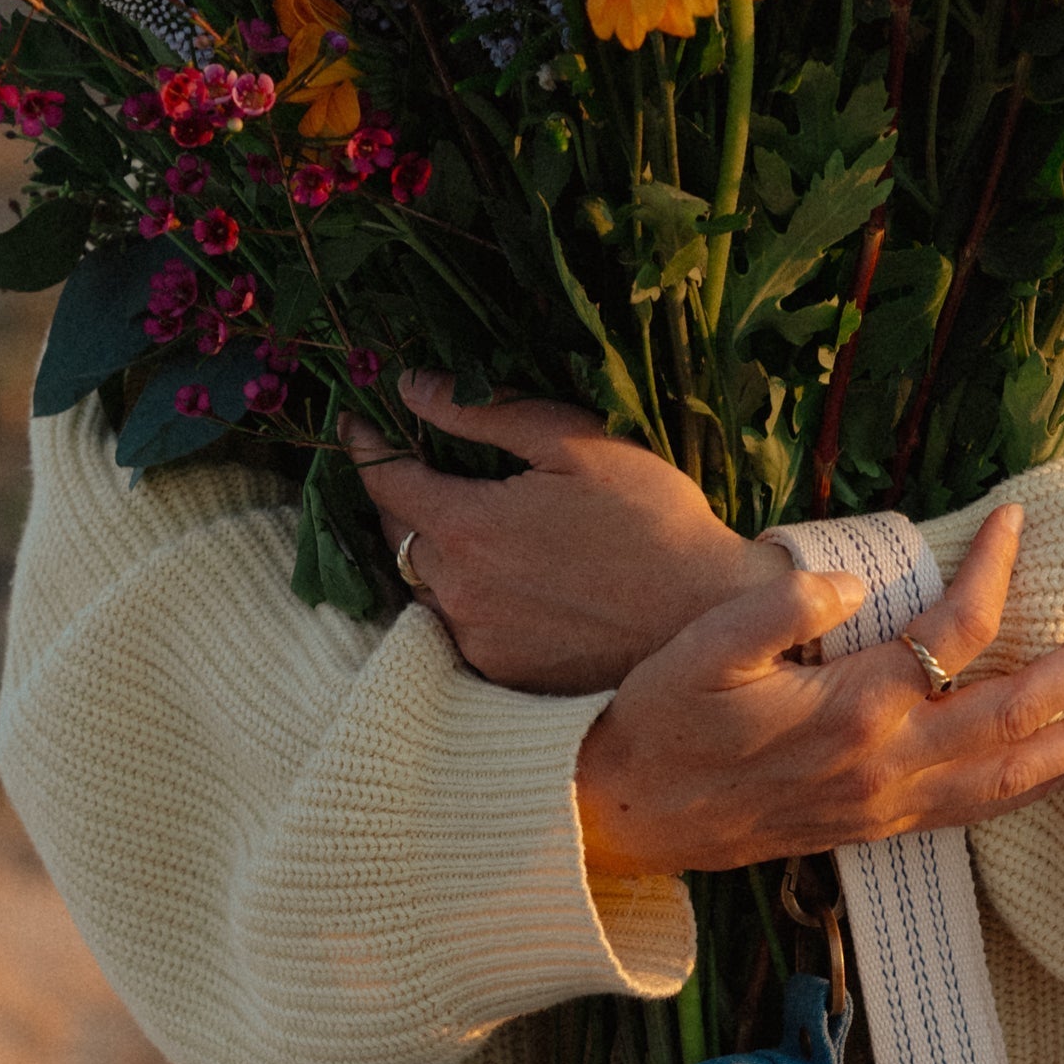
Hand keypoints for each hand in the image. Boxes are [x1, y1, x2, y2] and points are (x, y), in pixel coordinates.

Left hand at [340, 375, 786, 695]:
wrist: (705, 617)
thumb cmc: (654, 520)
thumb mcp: (574, 444)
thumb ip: (484, 413)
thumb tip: (412, 387)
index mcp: (467, 528)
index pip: (384, 481)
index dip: (366, 446)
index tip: (358, 424)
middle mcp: (458, 593)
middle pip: (395, 539)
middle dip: (395, 499)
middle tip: (409, 468)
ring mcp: (478, 641)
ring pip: (425, 588)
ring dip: (428, 553)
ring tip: (454, 524)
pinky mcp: (503, 676)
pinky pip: (458, 629)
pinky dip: (462, 599)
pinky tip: (496, 579)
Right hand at [575, 508, 1063, 876]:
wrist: (627, 820)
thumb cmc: (659, 725)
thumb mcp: (701, 649)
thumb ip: (779, 607)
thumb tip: (856, 590)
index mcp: (853, 709)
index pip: (954, 633)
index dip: (994, 573)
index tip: (1018, 521)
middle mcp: (886, 764)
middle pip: (1015, 715)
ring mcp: (886, 805)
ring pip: (1010, 779)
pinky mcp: (875, 828)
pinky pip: (976, 813)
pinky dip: (1030, 789)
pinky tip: (1057, 772)